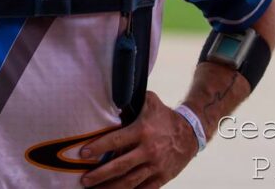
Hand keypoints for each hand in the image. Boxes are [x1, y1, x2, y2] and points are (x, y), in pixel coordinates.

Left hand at [78, 91, 198, 188]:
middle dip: (100, 175)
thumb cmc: (165, 116)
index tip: (83, 154)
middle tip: (84, 180)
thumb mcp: (150, 101)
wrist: (192, 133)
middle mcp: (149, 150)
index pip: (116, 140)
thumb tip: (111, 95)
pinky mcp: (162, 177)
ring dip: (111, 188)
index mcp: (143, 131)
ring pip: (130, 182)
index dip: (98, 147)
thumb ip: (132, 99)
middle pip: (120, 166)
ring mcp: (156, 166)